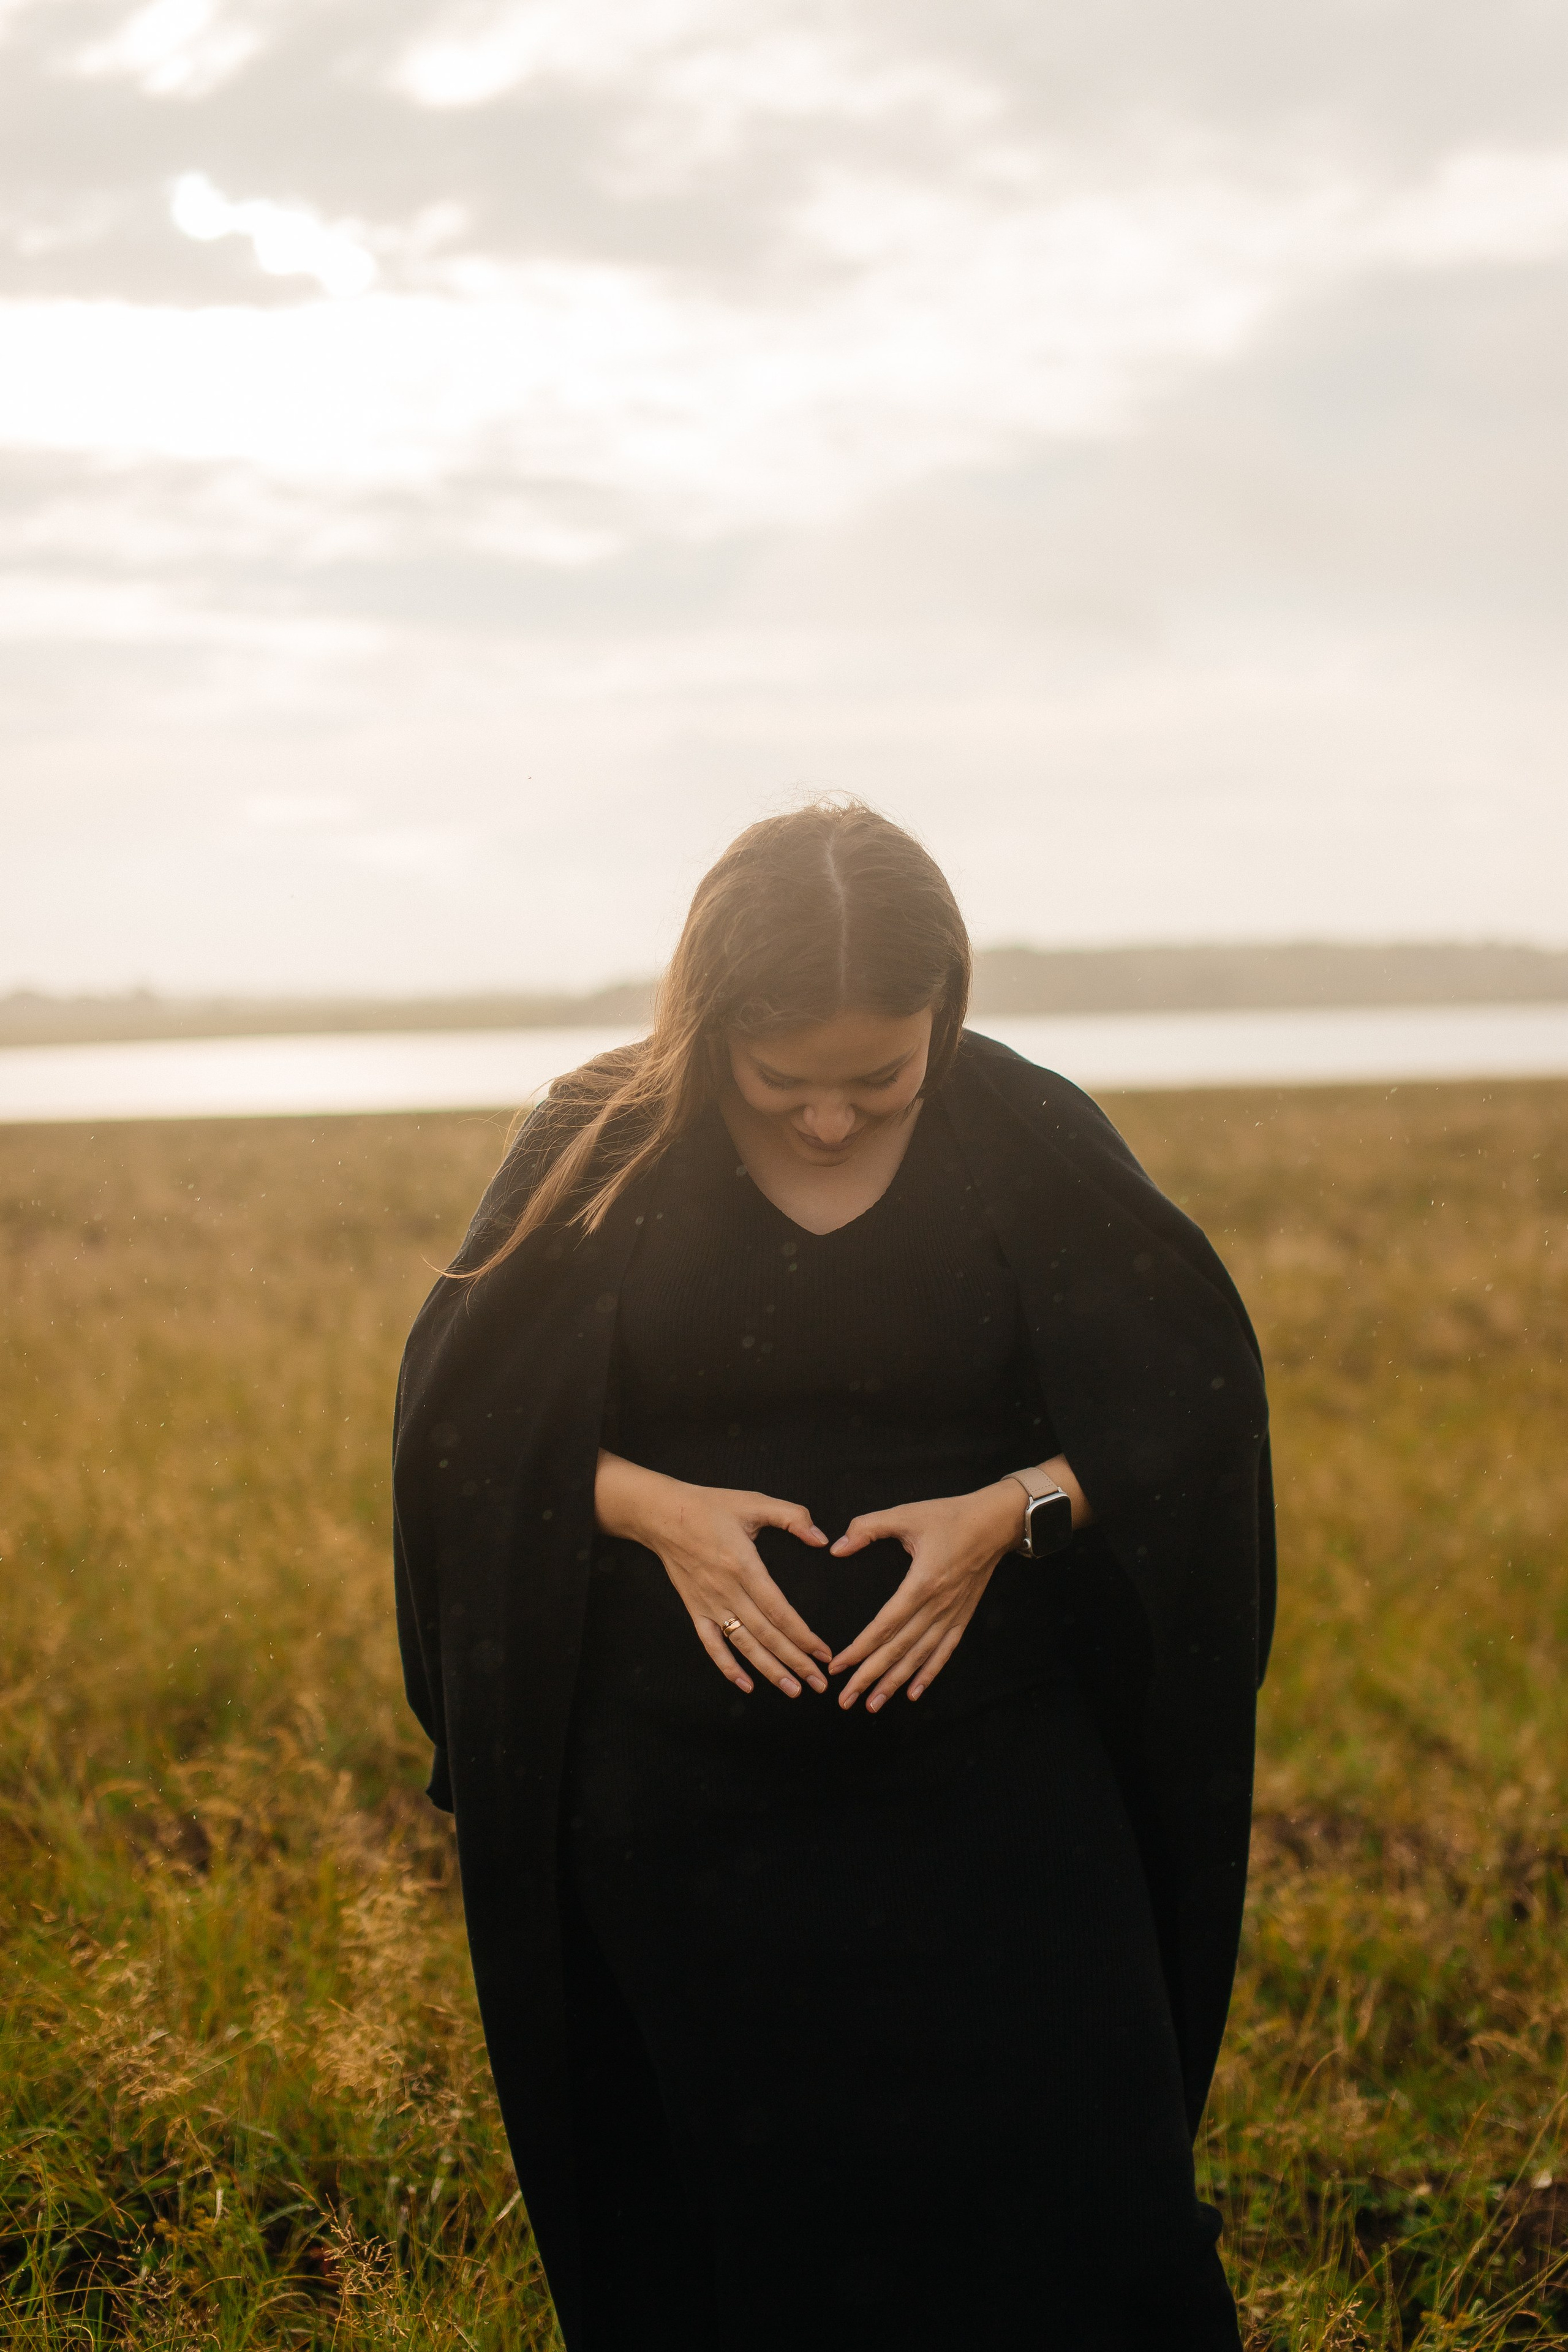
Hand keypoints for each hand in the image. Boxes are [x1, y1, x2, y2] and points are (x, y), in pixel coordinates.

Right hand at [594, 1450, 832, 1697]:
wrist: (663, 1515)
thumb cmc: (711, 1507)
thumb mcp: (754, 1502)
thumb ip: (792, 1517)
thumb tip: (821, 1539)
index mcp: (744, 1566)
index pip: (779, 1611)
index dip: (803, 1635)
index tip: (824, 1653)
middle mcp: (727, 1591)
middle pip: (766, 1635)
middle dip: (795, 1661)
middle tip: (819, 1683)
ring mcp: (709, 1604)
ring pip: (743, 1645)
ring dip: (769, 1670)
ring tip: (793, 1690)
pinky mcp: (695, 1610)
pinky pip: (712, 1644)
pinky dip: (727, 1667)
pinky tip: (745, 1684)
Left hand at [828, 1480, 1025, 1712]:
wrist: (994, 1522)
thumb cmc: (949, 1516)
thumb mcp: (906, 1514)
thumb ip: (868, 1527)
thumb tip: (836, 1547)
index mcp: (922, 1582)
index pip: (885, 1625)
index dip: (860, 1648)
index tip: (838, 1666)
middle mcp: (938, 1605)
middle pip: (899, 1649)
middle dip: (870, 1676)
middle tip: (846, 1700)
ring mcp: (952, 1614)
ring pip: (920, 1657)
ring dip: (895, 1682)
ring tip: (873, 1704)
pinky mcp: (962, 1616)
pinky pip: (944, 1651)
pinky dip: (929, 1673)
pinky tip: (913, 1693)